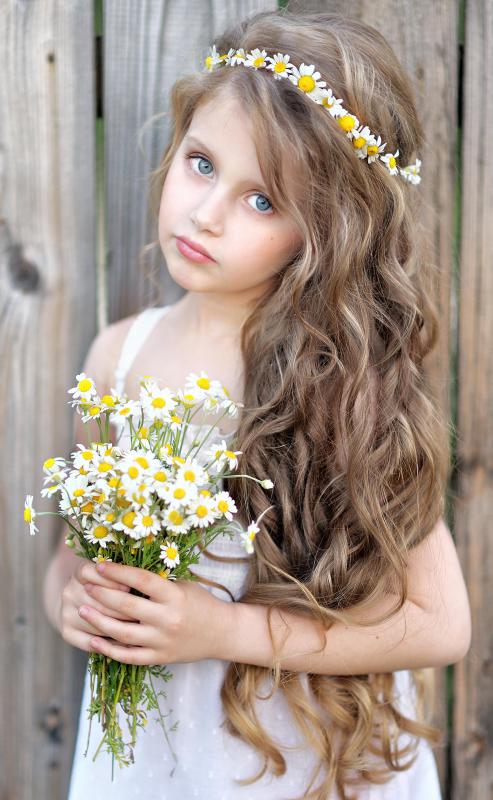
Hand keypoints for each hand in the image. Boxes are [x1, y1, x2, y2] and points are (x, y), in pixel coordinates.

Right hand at [58, 558, 131, 652]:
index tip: (129, 587)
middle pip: (95, 600)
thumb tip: (136, 584)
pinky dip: (109, 644)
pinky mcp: (67, 632)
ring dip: (119, 626)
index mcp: (79, 572)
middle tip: (143, 614)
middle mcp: (68, 592)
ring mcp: (65, 613)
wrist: (79, 602)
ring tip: (139, 629)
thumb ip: (120, 575)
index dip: (110, 581)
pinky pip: (89, 642)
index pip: (89, 573)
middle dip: (122, 608)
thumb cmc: (106, 585)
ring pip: (95, 622)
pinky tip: (126, 643)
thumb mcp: (110, 574)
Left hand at [78, 561, 234, 665]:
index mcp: (175, 596)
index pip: (141, 579)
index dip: (118, 572)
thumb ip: (155, 583)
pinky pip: (129, 656)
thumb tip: (121, 571)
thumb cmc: (200, 603)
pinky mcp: (160, 658)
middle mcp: (168, 619)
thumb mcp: (182, 586)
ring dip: (98, 620)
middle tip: (85, 586)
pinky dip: (109, 650)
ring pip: (122, 632)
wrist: (222, 633)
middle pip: (126, 606)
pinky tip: (94, 640)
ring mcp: (162, 641)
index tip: (99, 565)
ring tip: (81, 610)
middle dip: (101, 594)